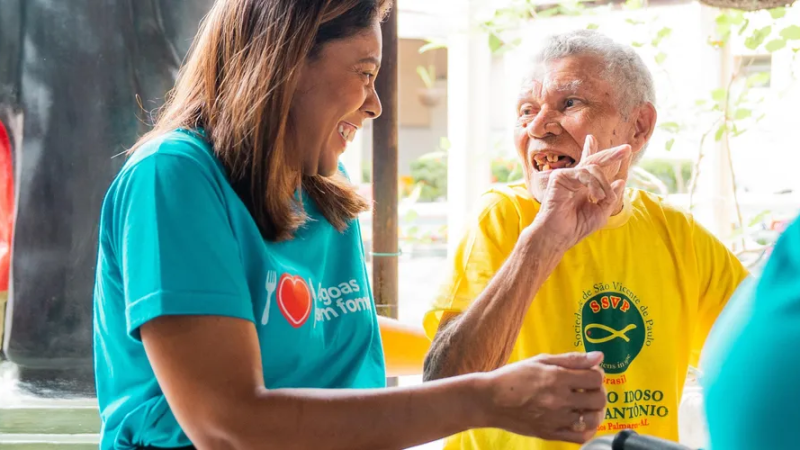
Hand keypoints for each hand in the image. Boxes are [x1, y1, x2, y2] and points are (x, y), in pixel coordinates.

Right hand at [483, 352, 605, 443]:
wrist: (491, 400)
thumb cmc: (514, 376)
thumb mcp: (541, 360)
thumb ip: (571, 359)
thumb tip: (599, 357)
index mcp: (557, 378)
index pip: (596, 378)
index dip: (597, 374)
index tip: (588, 374)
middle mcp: (559, 400)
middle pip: (599, 399)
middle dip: (598, 392)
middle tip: (587, 389)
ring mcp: (556, 419)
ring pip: (593, 419)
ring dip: (594, 411)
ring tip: (585, 405)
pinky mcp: (551, 434)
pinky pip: (580, 437)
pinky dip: (586, 429)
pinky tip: (580, 420)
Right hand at [533, 136, 630, 249]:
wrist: (559, 235)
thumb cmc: (576, 227)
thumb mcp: (601, 212)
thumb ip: (610, 197)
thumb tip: (620, 181)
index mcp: (582, 185)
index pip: (589, 164)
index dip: (593, 151)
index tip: (594, 139)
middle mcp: (574, 178)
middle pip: (594, 160)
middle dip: (611, 155)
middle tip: (627, 149)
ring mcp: (566, 176)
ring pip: (594, 168)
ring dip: (603, 183)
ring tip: (602, 197)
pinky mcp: (559, 177)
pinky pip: (585, 173)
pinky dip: (594, 184)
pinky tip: (595, 196)